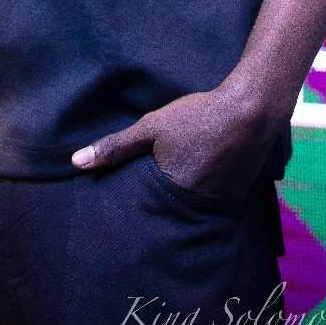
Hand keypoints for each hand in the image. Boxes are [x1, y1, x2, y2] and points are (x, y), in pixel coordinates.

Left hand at [71, 80, 282, 205]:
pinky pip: (214, 205)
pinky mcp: (237, 199)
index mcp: (171, 193)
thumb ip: (115, 147)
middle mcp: (195, 207)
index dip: (137, 207)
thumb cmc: (197, 117)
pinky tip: (204, 181)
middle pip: (170, 213)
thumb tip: (76, 163)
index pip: (145, 211)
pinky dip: (207, 196)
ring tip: (178, 191)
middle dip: (161, 208)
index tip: (126, 207)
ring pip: (193, 211)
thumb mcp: (152, 126)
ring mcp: (219, 205)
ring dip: (185, 202)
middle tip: (155, 195)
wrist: (249, 110)